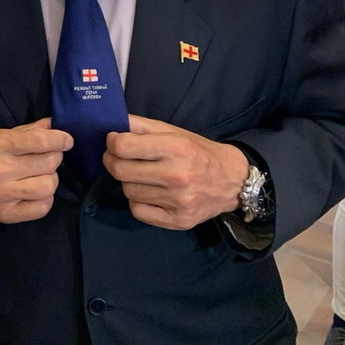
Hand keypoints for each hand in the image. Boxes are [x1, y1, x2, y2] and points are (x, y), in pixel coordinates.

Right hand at [0, 118, 72, 223]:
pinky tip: (34, 192)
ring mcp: (2, 194)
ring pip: (49, 186)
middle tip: (47, 157)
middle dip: (55, 157)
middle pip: (49, 163)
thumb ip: (32, 130)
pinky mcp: (6, 214)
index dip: (60, 140)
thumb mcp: (4, 135)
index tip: (67, 141)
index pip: (40, 141)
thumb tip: (58, 125)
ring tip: (40, 175)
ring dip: (50, 178)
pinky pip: (44, 207)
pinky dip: (45, 198)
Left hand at [104, 115, 248, 229]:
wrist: (233, 181)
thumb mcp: (173, 131)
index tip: (115, 141)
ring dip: (129, 182)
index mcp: (176, 148)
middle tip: (119, 158)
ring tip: (143, 176)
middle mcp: (177, 176)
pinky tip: (150, 193)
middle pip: (120, 171)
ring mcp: (178, 201)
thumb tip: (111, 124)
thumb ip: (140, 125)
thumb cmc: (198, 151)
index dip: (112, 142)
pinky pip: (138, 211)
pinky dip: (138, 202)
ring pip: (128, 191)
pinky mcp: (178, 220)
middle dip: (112, 162)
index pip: (123, 147)